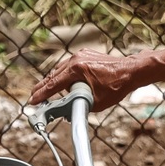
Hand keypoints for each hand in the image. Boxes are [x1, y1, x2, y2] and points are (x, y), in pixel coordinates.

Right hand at [29, 49, 148, 108]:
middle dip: (43, 87)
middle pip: (53, 75)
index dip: (42, 94)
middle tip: (34, 97)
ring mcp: (80, 55)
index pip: (53, 84)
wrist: (132, 70)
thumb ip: (78, 104)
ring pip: (60, 70)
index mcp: (76, 69)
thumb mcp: (95, 102)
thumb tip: (67, 110)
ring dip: (54, 81)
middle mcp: (76, 59)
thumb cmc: (117, 86)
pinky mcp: (85, 55)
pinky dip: (64, 75)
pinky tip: (62, 83)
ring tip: (46, 92)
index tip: (33, 101)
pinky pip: (69, 66)